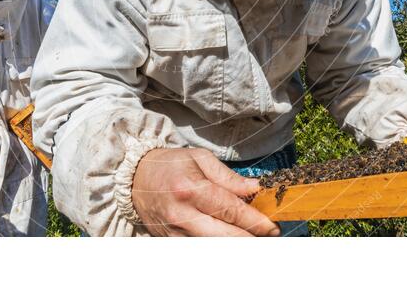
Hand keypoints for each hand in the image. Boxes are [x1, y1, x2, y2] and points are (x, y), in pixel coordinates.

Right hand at [131, 147, 280, 236]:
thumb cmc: (170, 164)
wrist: (134, 178)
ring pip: (215, 248)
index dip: (256, 221)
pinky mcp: (171, 242)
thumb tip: (256, 190)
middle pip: (226, 237)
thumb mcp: (200, 158)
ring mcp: (175, 233)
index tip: (273, 225)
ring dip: (238, 243)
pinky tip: (231, 237)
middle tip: (270, 233)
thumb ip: (229, 177)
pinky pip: (200, 249)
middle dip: (252, 237)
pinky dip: (219, 245)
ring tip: (253, 235)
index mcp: (190, 189)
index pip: (231, 211)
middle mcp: (182, 215)